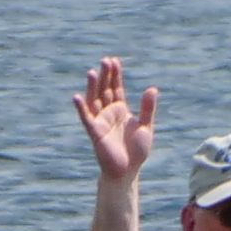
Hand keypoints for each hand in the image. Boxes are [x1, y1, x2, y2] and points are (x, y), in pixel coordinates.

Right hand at [73, 59, 157, 180]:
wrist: (128, 170)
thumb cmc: (136, 150)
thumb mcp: (145, 126)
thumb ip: (147, 108)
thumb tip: (152, 88)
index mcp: (121, 110)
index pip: (117, 88)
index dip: (115, 75)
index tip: (114, 61)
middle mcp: (108, 113)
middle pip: (105, 90)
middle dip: (105, 76)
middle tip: (105, 60)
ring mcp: (100, 121)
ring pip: (95, 100)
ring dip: (93, 87)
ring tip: (92, 72)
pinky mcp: (94, 131)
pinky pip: (86, 117)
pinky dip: (81, 107)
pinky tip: (78, 97)